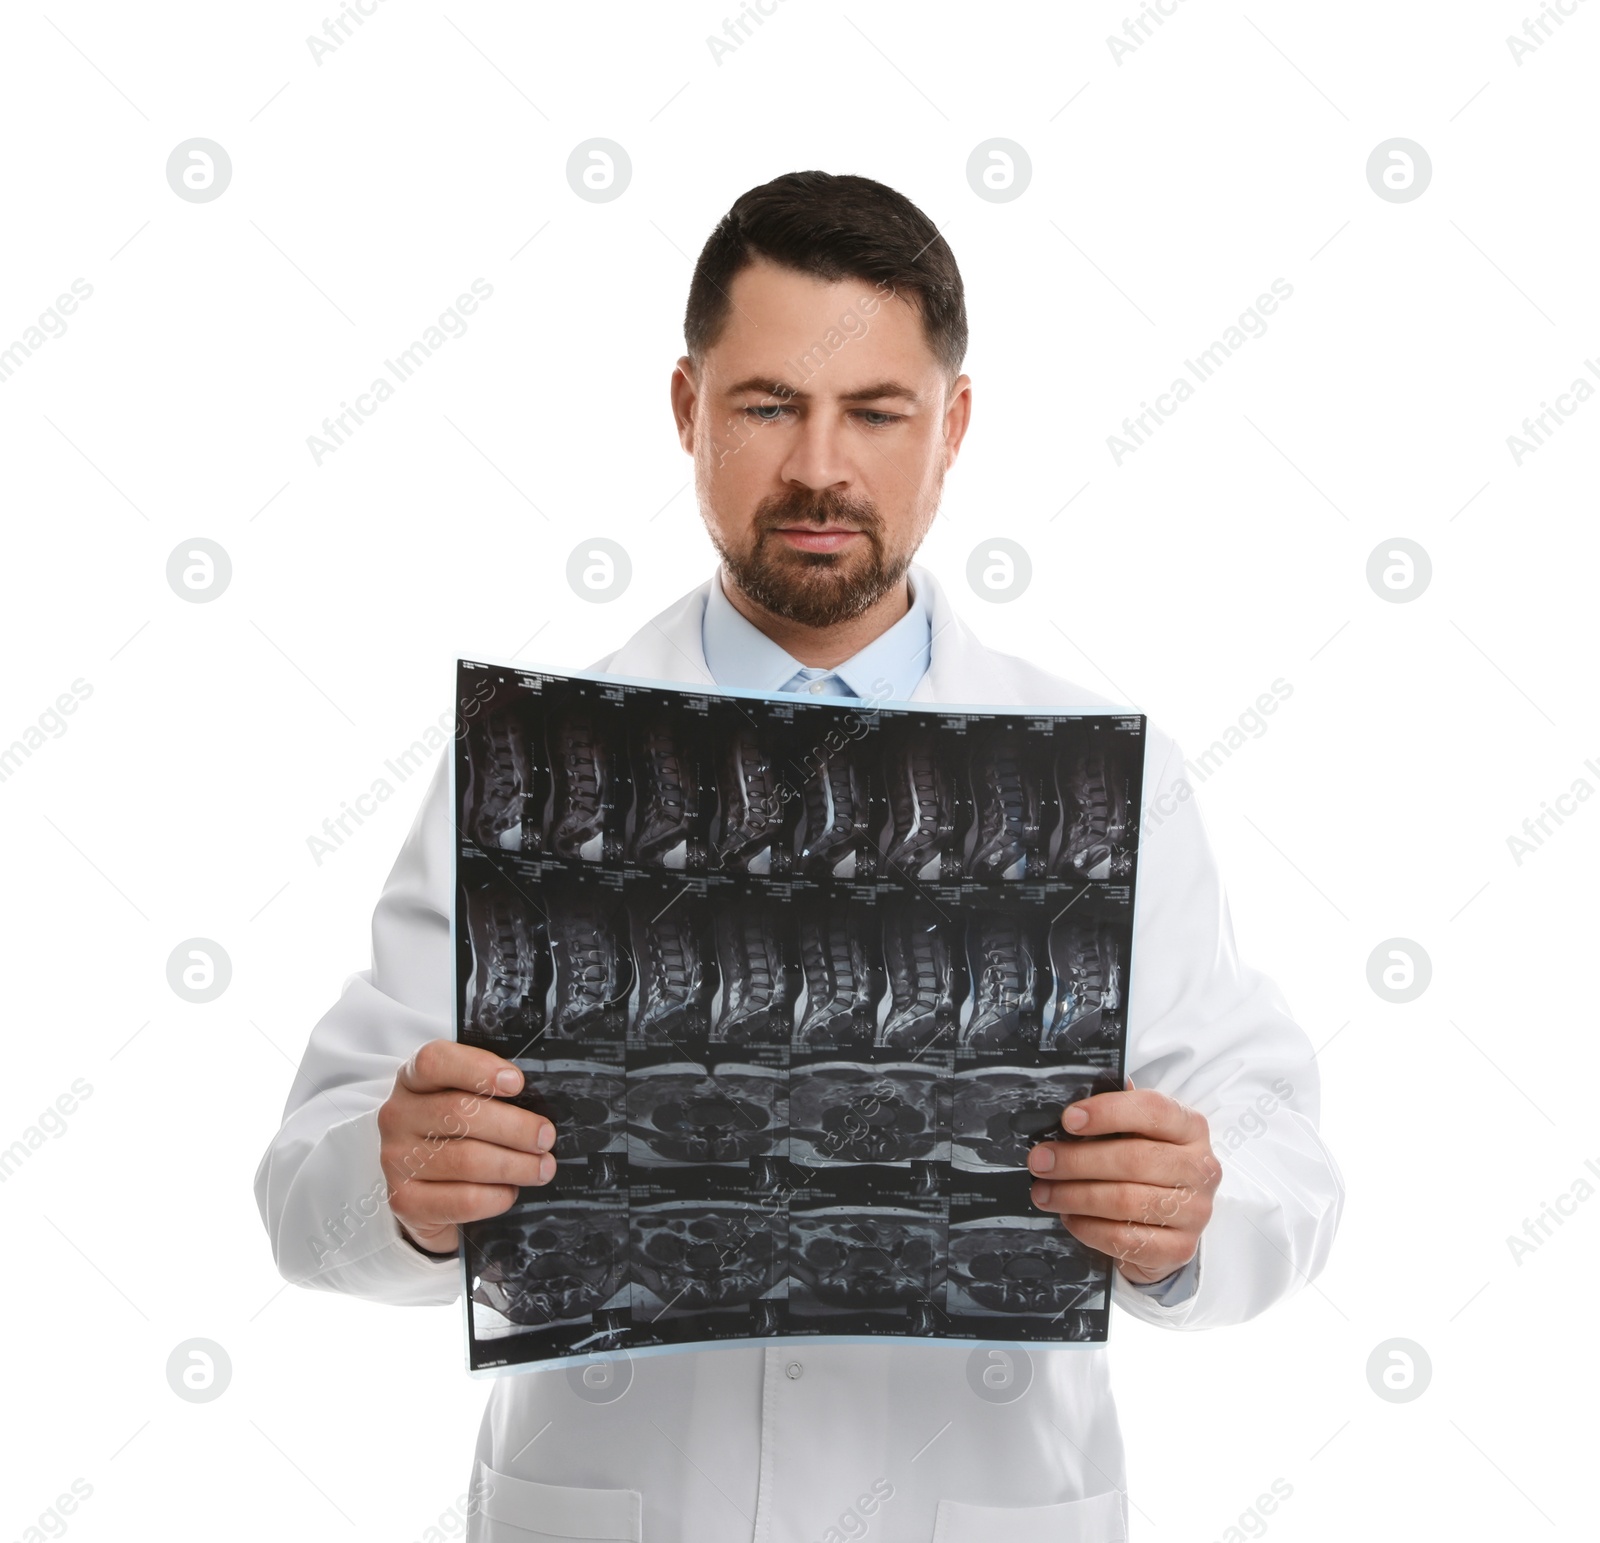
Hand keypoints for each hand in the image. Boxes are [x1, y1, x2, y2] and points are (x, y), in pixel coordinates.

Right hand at [377, 1041, 556, 1254]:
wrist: (427, 1193)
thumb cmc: (457, 1134)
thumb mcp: (466, 1102)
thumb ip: (490, 1093)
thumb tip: (540, 1101)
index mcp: (412, 1079)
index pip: (435, 1061)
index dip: (478, 1069)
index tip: (517, 1083)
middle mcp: (397, 1115)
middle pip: (460, 1113)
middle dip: (515, 1127)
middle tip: (545, 1137)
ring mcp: (395, 1159)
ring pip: (467, 1159)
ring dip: (515, 1165)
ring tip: (543, 1167)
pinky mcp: (405, 1201)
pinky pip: (463, 1199)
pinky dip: (497, 1196)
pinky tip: (511, 1191)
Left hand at [1026, 1084, 1220, 1284]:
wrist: (1169, 1224)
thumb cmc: (1145, 1166)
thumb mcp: (1137, 1134)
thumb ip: (1114, 1116)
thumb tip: (1074, 1109)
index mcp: (1191, 1127)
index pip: (1152, 1110)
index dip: (1108, 1112)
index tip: (1068, 1120)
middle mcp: (1201, 1168)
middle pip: (1134, 1159)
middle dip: (1077, 1160)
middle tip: (1040, 1161)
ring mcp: (1195, 1211)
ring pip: (1126, 1201)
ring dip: (1075, 1196)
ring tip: (1044, 1192)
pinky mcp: (1180, 1249)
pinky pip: (1125, 1239)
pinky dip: (1089, 1228)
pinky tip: (1069, 1218)